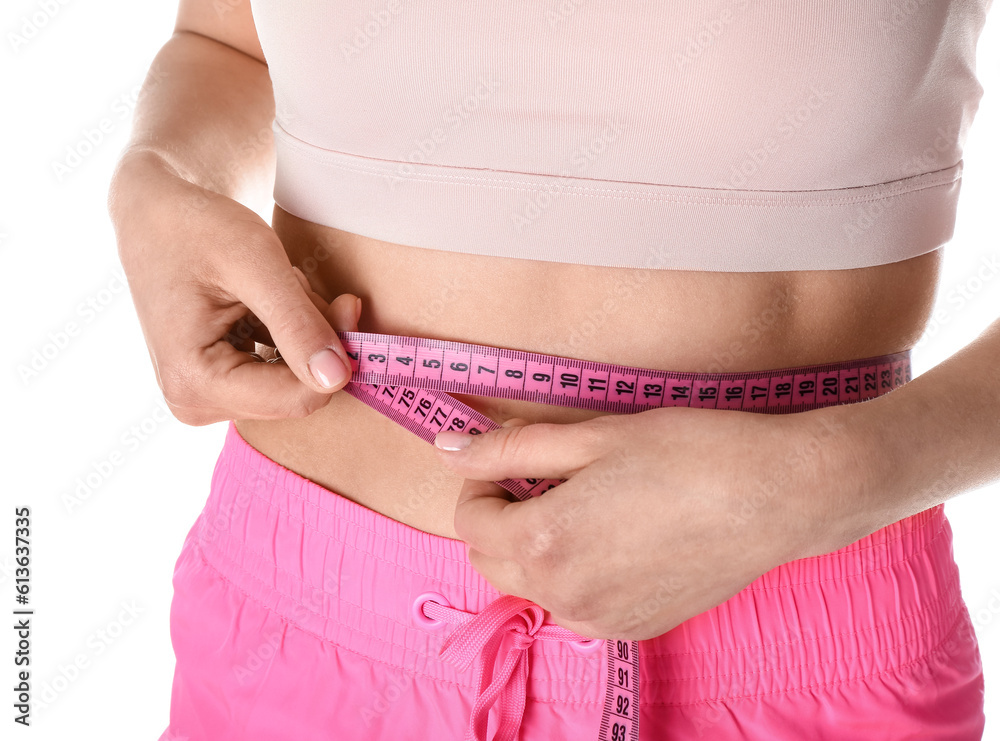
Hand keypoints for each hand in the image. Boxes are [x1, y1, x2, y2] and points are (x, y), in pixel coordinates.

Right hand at [109, 151, 358, 423]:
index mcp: (194, 382)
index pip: (298, 398)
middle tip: (297, 284)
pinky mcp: (218, 388)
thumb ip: (298, 323)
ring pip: (295, 381)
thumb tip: (338, 379)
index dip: (335, 355)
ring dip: (299, 332)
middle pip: (297, 392)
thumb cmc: (198, 227)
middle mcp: (194, 404)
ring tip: (270, 288)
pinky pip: (281, 373)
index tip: (349, 303)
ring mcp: (205, 399)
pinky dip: (288, 336)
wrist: (158, 215)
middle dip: (310, 337)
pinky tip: (262, 302)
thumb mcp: (256, 264)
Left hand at [433, 404, 867, 639]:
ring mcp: (600, 620)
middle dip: (504, 520)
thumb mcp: (592, 436)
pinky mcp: (634, 628)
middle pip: (491, 561)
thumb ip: (510, 448)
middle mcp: (563, 594)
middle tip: (550, 479)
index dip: (482, 485)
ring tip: (591, 504)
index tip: (514, 462)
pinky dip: (576, 572)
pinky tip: (620, 536)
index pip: (469, 522)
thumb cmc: (690, 453)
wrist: (779, 496)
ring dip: (538, 548)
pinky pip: (576, 604)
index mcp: (544, 542)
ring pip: (532, 586)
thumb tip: (448, 450)